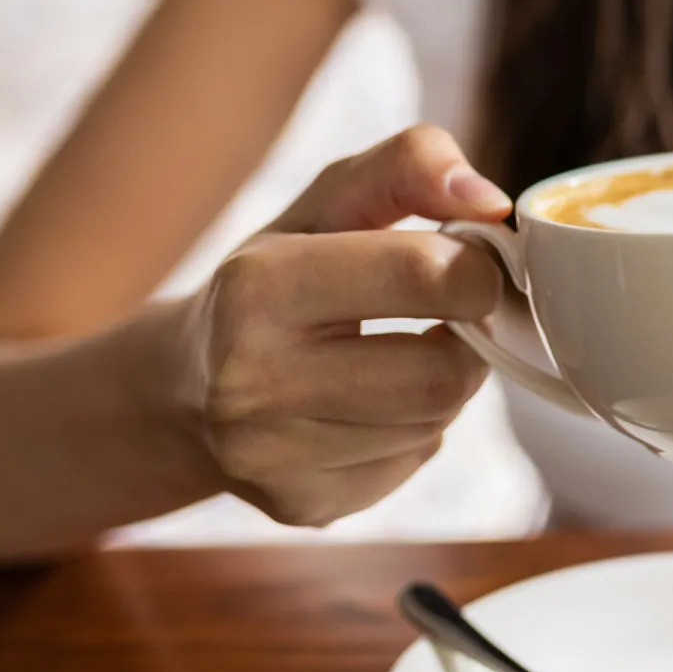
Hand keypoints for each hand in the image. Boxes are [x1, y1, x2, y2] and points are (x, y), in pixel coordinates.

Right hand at [178, 125, 512, 527]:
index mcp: (259, 286)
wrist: (181, 384)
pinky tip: (365, 405)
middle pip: (446, 373)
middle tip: (442, 317)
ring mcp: (273, 457)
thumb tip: (490, 200)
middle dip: (465, 338)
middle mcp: (253, 381)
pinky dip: (412, 431)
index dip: (476, 268)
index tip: (465, 260)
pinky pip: (412, 463)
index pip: (429, 276)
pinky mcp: (301, 505)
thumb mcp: (328, 202)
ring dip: (441, 385)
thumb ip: (409, 166)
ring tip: (392, 356)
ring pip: (437, 424)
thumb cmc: (272, 277)